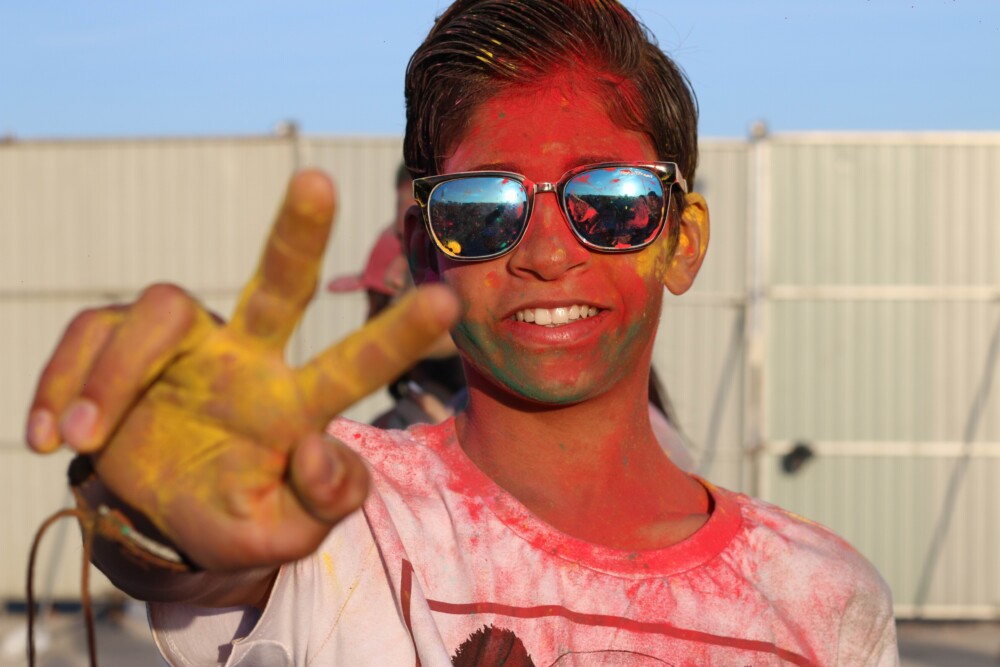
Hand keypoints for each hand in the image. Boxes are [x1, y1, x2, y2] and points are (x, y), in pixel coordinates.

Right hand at [25, 170, 458, 570]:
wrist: (152, 517)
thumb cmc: (232, 515)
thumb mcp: (276, 538)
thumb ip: (317, 510)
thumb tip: (322, 448)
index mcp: (294, 405)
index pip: (354, 365)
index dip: (398, 333)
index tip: (446, 304)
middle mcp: (248, 358)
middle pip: (278, 283)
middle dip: (299, 232)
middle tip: (319, 181)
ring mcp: (185, 344)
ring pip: (162, 307)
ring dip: (114, 376)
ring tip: (84, 438)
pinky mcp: (122, 341)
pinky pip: (90, 337)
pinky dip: (63, 386)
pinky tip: (53, 436)